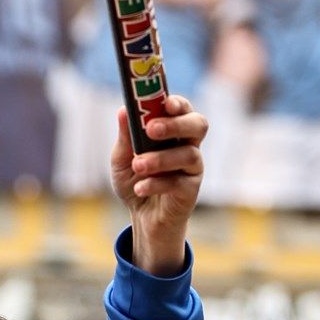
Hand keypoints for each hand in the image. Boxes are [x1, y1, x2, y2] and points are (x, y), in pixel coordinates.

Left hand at [110, 95, 206, 275]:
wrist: (141, 217)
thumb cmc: (134, 180)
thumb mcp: (121, 159)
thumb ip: (125, 137)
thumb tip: (123, 110)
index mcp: (172, 131)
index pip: (182, 109)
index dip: (177, 102)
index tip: (165, 102)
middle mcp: (188, 144)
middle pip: (198, 124)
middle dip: (176, 124)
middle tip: (152, 129)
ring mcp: (192, 167)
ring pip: (188, 154)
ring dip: (160, 159)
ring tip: (137, 165)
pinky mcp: (191, 189)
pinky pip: (179, 182)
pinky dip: (156, 183)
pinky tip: (140, 188)